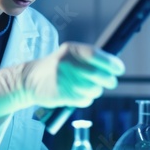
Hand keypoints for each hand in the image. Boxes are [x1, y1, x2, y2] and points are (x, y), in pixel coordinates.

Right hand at [0, 42, 124, 125]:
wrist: (30, 79)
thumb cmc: (57, 67)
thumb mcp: (69, 55)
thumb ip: (90, 59)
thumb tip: (115, 66)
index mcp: (71, 50)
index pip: (97, 55)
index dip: (112, 63)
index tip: (119, 69)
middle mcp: (67, 63)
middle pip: (99, 74)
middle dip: (109, 80)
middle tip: (110, 81)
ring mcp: (64, 80)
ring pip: (94, 89)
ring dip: (96, 90)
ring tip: (88, 87)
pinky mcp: (62, 95)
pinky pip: (85, 99)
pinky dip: (86, 99)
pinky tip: (77, 94)